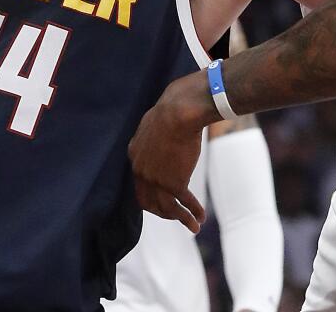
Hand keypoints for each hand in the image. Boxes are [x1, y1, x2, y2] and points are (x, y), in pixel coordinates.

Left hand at [128, 72, 214, 233]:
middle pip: (147, 201)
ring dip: (180, 219)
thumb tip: (163, 133)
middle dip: (161, 211)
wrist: (179, 112)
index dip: (150, 191)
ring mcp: (156, 180)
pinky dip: (192, 213)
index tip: (161, 197)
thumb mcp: (154, 121)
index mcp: (135, 155)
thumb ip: (154, 134)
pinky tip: (200, 218)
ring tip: (192, 226)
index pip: (139, 182)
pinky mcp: (174, 183)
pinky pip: (184, 203)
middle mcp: (141, 172)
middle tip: (173, 215)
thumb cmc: (171, 109)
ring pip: (166, 208)